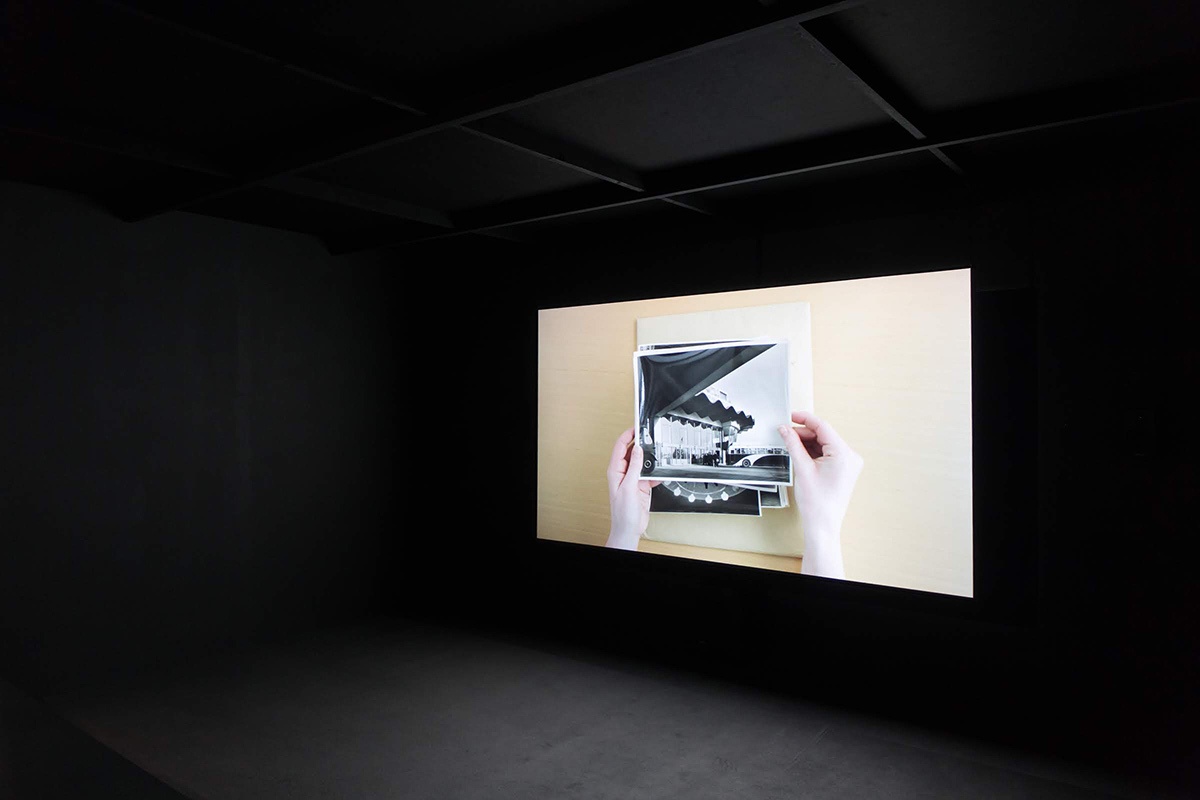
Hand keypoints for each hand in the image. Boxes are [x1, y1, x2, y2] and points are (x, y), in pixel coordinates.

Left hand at [605, 427, 659, 549]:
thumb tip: (638, 450)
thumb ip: (634, 468)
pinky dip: (656, 473)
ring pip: (643, 462)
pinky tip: (661, 473)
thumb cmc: (622, 513)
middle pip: (632, 452)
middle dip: (641, 444)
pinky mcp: (642, 486)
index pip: (620, 447)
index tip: (636, 427)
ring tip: (657, 453)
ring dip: (650, 459)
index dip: (628, 435)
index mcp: (615, 471)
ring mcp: (633, 479)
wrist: (629, 528)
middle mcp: (623, 473)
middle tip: (650, 437)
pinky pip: (650, 475)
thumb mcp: (629, 487)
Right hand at [777, 411, 863, 578]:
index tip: (791, 415)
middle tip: (785, 433)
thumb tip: (785, 429)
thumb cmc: (816, 503)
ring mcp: (848, 463)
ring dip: (808, 442)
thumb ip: (793, 444)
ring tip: (790, 445)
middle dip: (804, 433)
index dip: (805, 419)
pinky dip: (813, 452)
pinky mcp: (844, 469)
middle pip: (824, 435)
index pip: (823, 427)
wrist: (822, 525)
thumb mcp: (802, 468)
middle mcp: (850, 457)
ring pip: (825, 444)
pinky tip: (800, 453)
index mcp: (844, 454)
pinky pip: (828, 453)